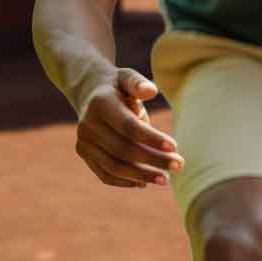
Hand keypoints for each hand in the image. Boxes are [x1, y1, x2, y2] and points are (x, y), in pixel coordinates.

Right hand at [74, 68, 184, 187]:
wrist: (89, 92)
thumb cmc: (118, 86)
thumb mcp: (127, 78)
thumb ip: (138, 84)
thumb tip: (151, 91)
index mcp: (100, 104)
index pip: (129, 126)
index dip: (152, 138)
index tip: (175, 147)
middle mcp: (87, 125)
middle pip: (123, 149)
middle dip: (153, 160)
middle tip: (179, 165)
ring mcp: (83, 141)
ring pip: (114, 166)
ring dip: (141, 176)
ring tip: (165, 178)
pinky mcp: (84, 154)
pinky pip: (104, 174)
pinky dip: (125, 181)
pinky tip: (145, 182)